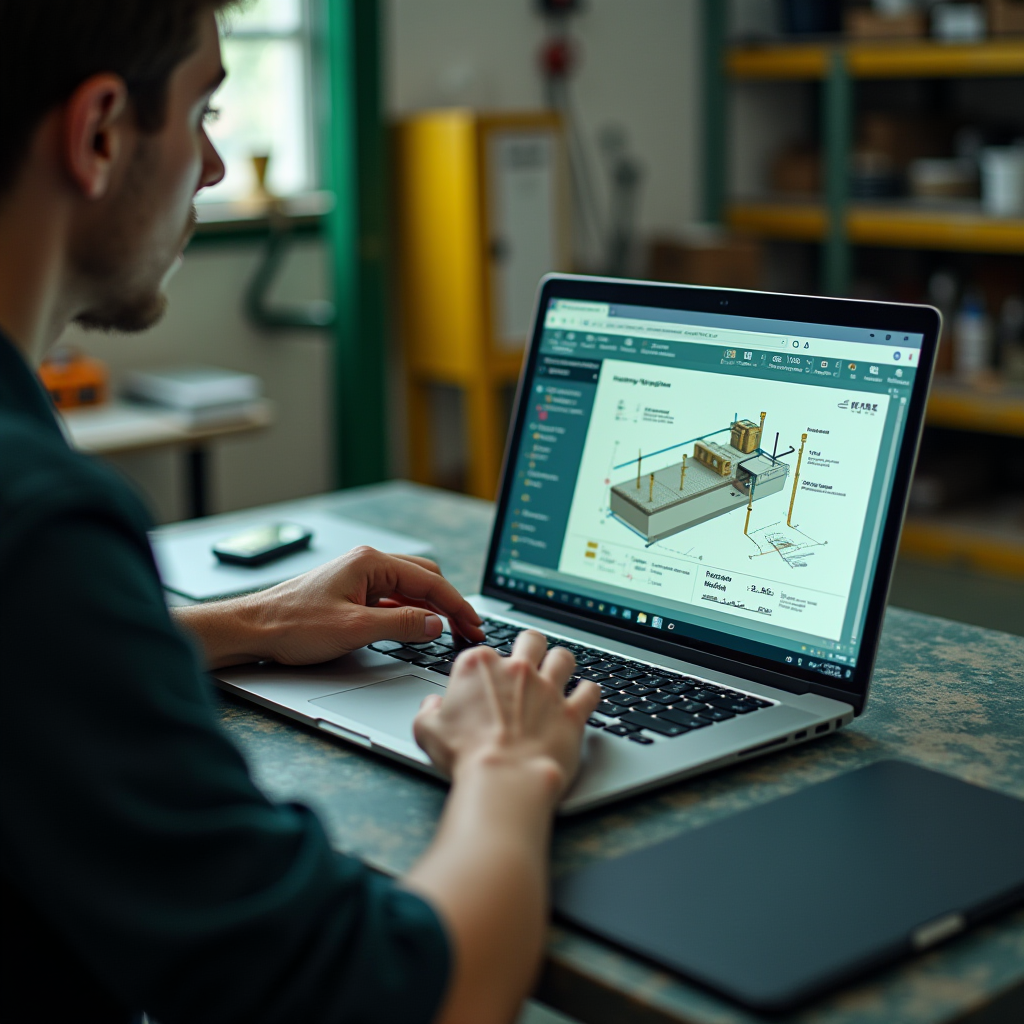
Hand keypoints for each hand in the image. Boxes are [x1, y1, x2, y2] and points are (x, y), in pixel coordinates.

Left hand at [174, 547, 483, 668]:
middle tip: (467, 631)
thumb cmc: (293, 625)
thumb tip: (437, 624)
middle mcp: (368, 563)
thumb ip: (402, 626)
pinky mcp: (352, 592)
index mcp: (371, 563)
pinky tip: (418, 629)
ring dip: (431, 609)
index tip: (474, 626)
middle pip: (425, 578)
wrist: (253, 629)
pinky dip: (411, 613)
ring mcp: (359, 577)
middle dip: (449, 604)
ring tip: (449, 632)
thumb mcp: (355, 630)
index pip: (430, 582)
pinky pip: (392, 598)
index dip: (457, 606)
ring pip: (410, 589)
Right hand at [413, 630, 600, 803]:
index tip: (484, 683)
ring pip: (564, 657)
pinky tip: (585, 697)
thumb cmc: (465, 756)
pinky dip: (589, 693)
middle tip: (530, 660)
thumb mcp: (427, 732)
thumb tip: (433, 704)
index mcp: (479, 666)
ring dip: (562, 664)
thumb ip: (427, 711)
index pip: (483, 652)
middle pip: (531, 640)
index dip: (484, 668)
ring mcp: (547, 688)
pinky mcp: (571, 711)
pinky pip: (590, 691)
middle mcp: (516, 670)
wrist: (504, 779)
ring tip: (560, 673)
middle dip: (531, 647)